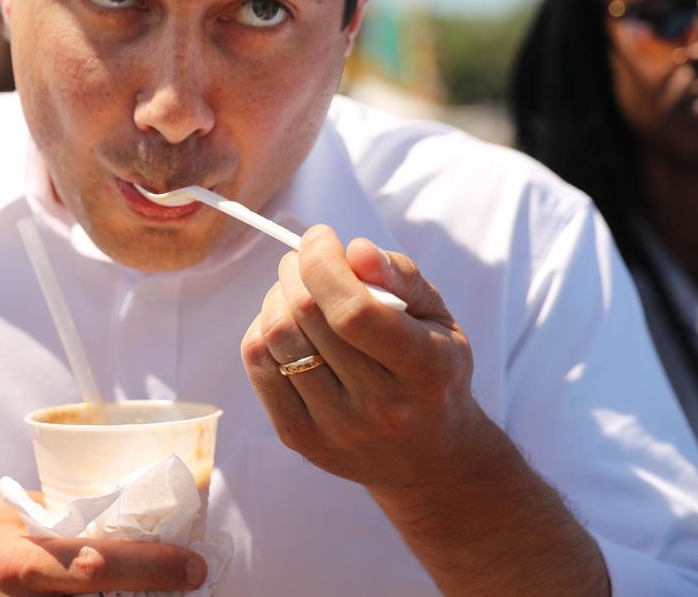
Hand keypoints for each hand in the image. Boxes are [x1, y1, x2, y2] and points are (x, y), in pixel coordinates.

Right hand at [0, 497, 206, 595]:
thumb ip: (51, 522)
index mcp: (18, 559)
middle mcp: (16, 596)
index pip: (99, 562)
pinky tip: (85, 595)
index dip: (153, 569)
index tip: (194, 569)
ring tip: (133, 588)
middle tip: (174, 577)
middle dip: (140, 594)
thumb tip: (113, 516)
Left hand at [240, 224, 485, 490]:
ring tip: (297, 288)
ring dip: (277, 296)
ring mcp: (335, 428)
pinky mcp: (300, 438)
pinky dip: (263, 329)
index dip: (324, 262)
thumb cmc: (433, 372)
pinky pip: (258, 366)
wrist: (428, 460)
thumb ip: (402, 278)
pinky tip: (285, 323)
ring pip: (277, 339)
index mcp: (424, 370)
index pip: (353, 312)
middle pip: (308, 318)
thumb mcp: (438, 319)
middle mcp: (381, 407)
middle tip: (305, 257)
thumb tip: (354, 249)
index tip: (321, 236)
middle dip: (297, 269)